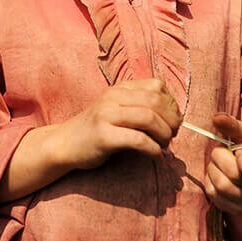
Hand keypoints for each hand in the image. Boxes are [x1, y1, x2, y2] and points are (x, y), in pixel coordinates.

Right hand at [56, 78, 182, 169]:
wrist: (66, 143)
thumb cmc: (99, 128)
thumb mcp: (118, 108)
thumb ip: (141, 105)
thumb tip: (176, 117)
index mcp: (120, 88)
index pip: (157, 86)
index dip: (172, 104)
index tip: (173, 121)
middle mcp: (113, 97)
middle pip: (156, 101)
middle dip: (172, 120)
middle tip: (172, 135)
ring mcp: (106, 115)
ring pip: (148, 117)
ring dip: (164, 134)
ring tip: (164, 145)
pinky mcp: (104, 136)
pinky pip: (138, 139)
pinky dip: (153, 148)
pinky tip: (154, 154)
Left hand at [204, 113, 241, 213]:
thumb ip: (234, 127)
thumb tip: (217, 117)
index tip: (240, 151)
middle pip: (233, 175)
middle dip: (220, 156)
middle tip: (221, 150)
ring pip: (221, 185)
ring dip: (213, 168)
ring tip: (218, 162)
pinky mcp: (233, 210)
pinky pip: (213, 195)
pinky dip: (209, 180)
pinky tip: (216, 174)